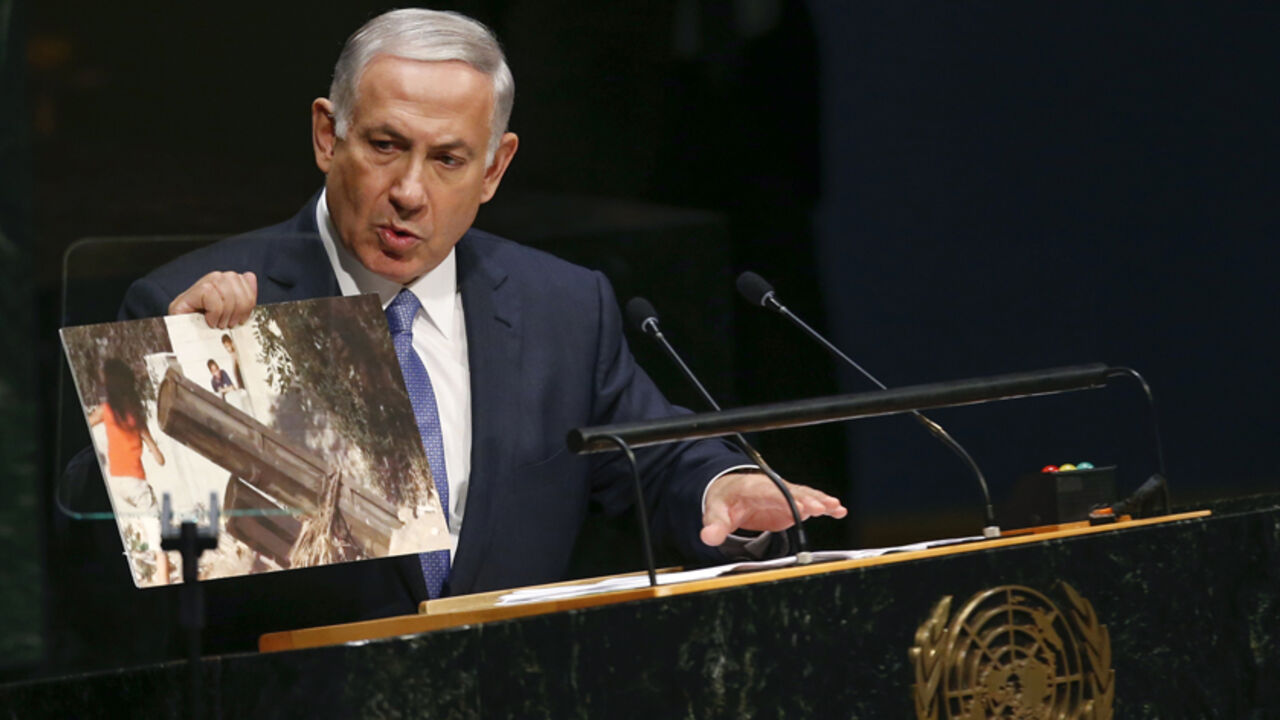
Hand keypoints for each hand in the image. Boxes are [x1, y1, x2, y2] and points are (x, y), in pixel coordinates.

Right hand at [168, 271, 257, 327]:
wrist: (185, 337)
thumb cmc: (209, 327)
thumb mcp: (233, 314)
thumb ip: (243, 298)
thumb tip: (250, 276)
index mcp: (228, 282)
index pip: (248, 278)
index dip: (249, 301)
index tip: (242, 319)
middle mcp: (215, 278)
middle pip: (237, 282)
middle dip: (238, 309)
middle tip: (230, 324)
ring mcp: (202, 283)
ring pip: (225, 289)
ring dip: (225, 313)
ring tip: (219, 324)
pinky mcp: (190, 293)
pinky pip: (211, 295)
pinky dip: (213, 312)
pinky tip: (209, 321)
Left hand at [701, 471, 846, 546]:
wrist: (729, 492)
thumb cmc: (724, 501)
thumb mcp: (715, 512)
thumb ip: (714, 525)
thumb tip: (708, 537)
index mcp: (753, 488)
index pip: (772, 493)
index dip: (787, 499)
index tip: (802, 507)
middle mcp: (772, 488)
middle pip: (793, 492)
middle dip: (809, 500)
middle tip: (824, 508)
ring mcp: (784, 495)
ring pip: (805, 495)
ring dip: (821, 501)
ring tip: (837, 508)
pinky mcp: (791, 503)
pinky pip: (810, 502)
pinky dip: (824, 506)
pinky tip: (839, 511)